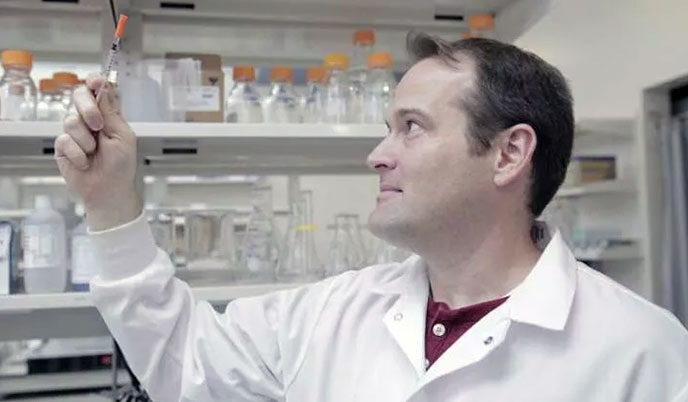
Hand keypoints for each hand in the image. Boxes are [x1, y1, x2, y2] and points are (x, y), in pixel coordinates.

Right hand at [55, 73, 141, 230]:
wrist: (109, 191)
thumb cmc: (121, 166)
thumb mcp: (123, 137)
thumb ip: (111, 113)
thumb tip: (104, 89)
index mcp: (108, 115)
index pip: (98, 91)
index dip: (95, 82)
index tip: (96, 81)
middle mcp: (89, 120)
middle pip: (79, 96)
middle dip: (88, 108)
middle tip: (98, 125)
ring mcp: (75, 132)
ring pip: (71, 120)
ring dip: (86, 140)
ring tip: (95, 153)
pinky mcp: (63, 146)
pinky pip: (65, 140)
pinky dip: (79, 154)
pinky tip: (85, 162)